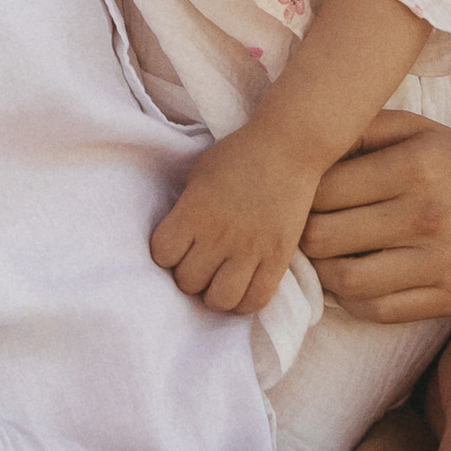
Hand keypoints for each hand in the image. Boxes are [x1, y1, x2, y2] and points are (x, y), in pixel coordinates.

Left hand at [149, 124, 317, 315]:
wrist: (287, 147)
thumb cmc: (239, 155)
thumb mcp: (199, 174)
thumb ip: (186, 208)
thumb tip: (180, 239)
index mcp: (194, 210)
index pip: (162, 255)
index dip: (166, 254)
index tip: (177, 248)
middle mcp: (218, 234)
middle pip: (188, 282)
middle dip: (190, 276)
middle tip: (200, 264)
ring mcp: (250, 249)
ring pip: (219, 300)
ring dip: (215, 295)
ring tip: (220, 281)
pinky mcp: (278, 258)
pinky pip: (256, 300)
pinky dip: (244, 303)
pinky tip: (242, 289)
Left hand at [303, 110, 450, 320]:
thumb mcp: (423, 130)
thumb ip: (365, 129)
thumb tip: (308, 146)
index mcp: (415, 164)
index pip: (323, 188)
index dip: (299, 194)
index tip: (298, 195)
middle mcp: (425, 214)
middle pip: (324, 236)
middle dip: (303, 234)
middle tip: (304, 228)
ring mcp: (438, 261)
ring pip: (343, 280)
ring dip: (322, 271)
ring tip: (325, 255)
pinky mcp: (448, 298)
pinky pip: (376, 310)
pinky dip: (352, 300)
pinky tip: (354, 279)